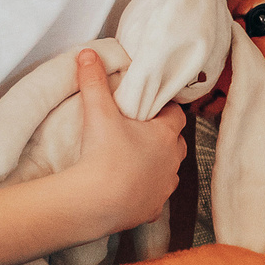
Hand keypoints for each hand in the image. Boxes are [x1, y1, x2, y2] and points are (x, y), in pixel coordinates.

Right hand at [70, 48, 185, 231]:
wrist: (95, 202)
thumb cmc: (103, 155)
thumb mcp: (98, 112)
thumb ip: (94, 81)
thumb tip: (88, 54)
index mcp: (165, 135)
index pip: (176, 115)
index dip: (164, 109)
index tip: (150, 107)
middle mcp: (172, 162)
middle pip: (176, 143)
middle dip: (162, 136)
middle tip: (141, 132)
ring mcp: (164, 187)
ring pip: (168, 171)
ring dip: (156, 165)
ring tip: (134, 160)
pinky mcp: (151, 209)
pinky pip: (154, 198)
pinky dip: (145, 193)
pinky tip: (130, 190)